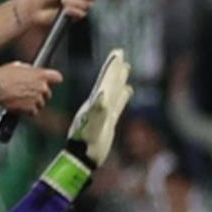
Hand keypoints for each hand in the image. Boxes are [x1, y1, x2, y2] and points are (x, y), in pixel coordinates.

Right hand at [0, 62, 61, 117]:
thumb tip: (32, 72)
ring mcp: (37, 98)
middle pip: (48, 93)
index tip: (53, 81)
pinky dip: (28, 111)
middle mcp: (42, 87)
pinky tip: (21, 106)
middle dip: (41, 94)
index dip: (54, 79)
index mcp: (41, 74)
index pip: (57, 77)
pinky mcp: (30, 108)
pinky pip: (34, 112)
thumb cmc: (4, 75)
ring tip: (23, 100)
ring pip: (41, 104)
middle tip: (31, 93)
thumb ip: (30, 71)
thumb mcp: (19, 66)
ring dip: (34, 103)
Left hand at [67, 51, 131, 168]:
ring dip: (119, 79)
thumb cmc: (87, 143)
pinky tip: (127, 91)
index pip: (105, 80)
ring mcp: (104, 112)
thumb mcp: (92, 127)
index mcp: (96, 103)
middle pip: (109, 82)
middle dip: (114, 68)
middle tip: (120, 53)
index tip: (117, 53)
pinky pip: (118, 105)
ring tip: (125, 67)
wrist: (83, 158)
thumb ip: (98, 111)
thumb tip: (102, 94)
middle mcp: (99, 104)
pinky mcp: (108, 121)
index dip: (111, 67)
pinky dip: (123, 96)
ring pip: (114, 91)